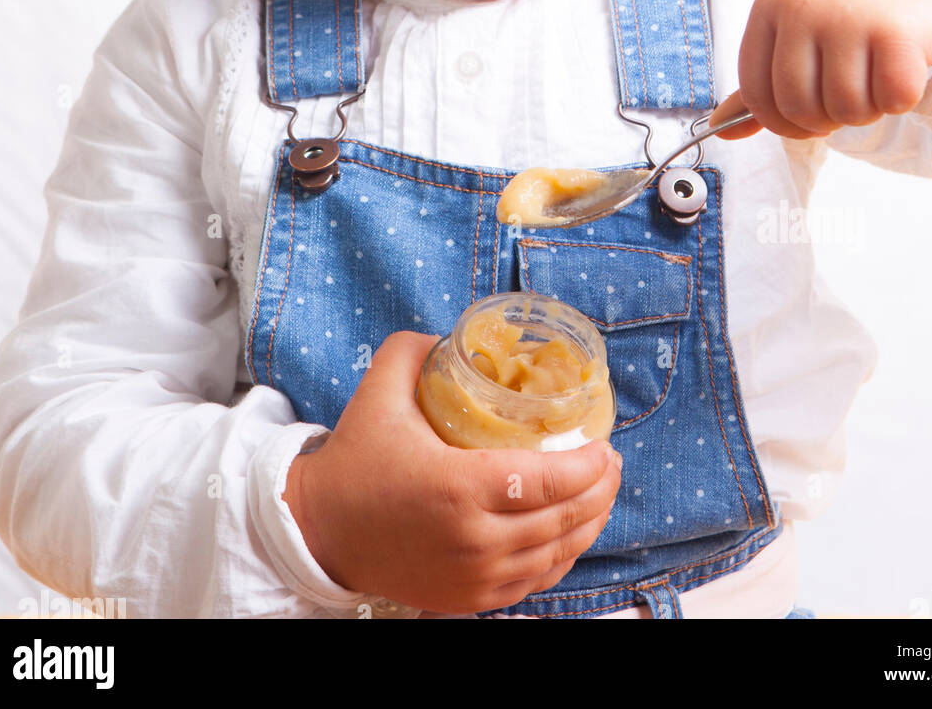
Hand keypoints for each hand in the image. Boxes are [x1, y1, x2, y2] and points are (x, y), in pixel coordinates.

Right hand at [283, 331, 622, 614]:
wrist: (321, 531)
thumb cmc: (356, 459)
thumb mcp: (380, 388)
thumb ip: (419, 348)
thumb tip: (459, 332)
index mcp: (457, 487)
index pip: (547, 482)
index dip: (587, 466)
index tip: (603, 443)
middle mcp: (472, 540)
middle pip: (562, 520)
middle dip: (600, 490)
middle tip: (611, 460)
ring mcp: (474, 577)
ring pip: (556, 555)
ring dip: (589, 522)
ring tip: (601, 491)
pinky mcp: (469, 600)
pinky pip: (534, 581)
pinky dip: (562, 556)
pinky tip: (571, 530)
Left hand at [706, 0, 931, 139]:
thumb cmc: (853, 10)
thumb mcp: (797, 33)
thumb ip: (762, 81)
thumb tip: (720, 128)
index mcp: (769, 6)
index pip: (756, 94)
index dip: (782, 123)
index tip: (807, 120)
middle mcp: (803, 7)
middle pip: (799, 107)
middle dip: (826, 121)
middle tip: (848, 99)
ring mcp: (849, 16)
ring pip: (846, 109)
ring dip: (866, 111)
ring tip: (875, 78)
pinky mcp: (897, 31)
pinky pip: (892, 99)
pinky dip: (901, 100)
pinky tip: (902, 71)